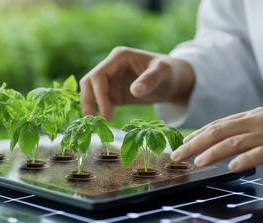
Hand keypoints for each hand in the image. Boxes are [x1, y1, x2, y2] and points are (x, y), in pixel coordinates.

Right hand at [79, 46, 194, 119]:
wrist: (174, 81)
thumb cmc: (169, 71)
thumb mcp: (163, 72)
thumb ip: (150, 80)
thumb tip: (135, 91)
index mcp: (118, 57)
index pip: (98, 75)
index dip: (98, 94)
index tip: (106, 112)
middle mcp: (111, 67)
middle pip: (88, 82)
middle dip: (88, 101)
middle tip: (93, 120)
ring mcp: (111, 80)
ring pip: (91, 93)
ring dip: (91, 108)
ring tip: (100, 124)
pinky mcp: (113, 93)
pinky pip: (100, 102)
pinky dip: (100, 112)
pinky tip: (106, 123)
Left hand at [171, 107, 262, 171]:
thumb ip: (244, 130)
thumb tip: (220, 142)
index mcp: (250, 117)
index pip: (218, 125)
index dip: (198, 134)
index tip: (183, 143)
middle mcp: (255, 122)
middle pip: (218, 131)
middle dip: (194, 144)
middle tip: (177, 155)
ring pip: (234, 141)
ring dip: (212, 152)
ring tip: (197, 161)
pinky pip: (259, 153)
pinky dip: (245, 159)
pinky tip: (232, 166)